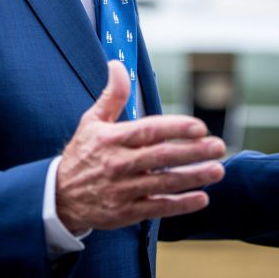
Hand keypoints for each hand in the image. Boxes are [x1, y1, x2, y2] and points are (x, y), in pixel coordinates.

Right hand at [56, 60, 226, 233]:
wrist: (59, 196)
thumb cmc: (82, 153)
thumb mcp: (91, 121)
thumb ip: (112, 95)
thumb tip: (118, 65)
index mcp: (112, 139)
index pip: (148, 131)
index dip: (175, 129)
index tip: (199, 127)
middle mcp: (118, 164)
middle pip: (161, 157)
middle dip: (193, 152)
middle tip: (218, 146)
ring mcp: (123, 190)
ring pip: (163, 184)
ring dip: (193, 177)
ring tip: (217, 170)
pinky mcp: (126, 212)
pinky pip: (157, 208)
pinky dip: (180, 205)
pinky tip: (202, 198)